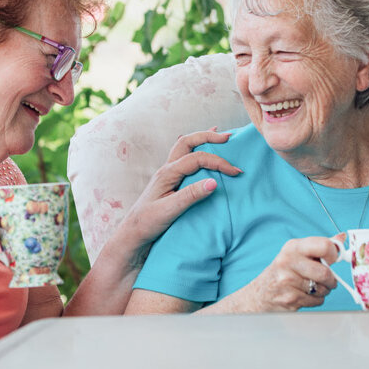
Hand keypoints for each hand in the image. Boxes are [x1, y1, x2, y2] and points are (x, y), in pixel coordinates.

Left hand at [117, 128, 241, 263]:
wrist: (132, 233)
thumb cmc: (148, 223)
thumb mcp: (170, 211)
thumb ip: (191, 195)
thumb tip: (214, 182)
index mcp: (167, 173)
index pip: (197, 158)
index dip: (218, 162)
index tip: (235, 172)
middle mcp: (167, 169)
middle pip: (187, 142)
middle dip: (208, 136)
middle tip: (228, 137)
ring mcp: (167, 174)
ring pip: (185, 148)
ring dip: (201, 140)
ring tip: (219, 135)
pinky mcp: (170, 182)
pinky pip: (184, 159)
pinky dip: (196, 151)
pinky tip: (203, 151)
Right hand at [239, 235, 340, 310]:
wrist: (261, 294)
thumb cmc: (284, 271)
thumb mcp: (297, 253)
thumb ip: (319, 246)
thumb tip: (341, 237)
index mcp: (293, 247)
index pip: (324, 246)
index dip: (334, 254)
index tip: (331, 259)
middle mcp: (288, 262)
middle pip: (325, 273)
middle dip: (331, 280)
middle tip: (327, 279)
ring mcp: (287, 281)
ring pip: (323, 289)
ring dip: (323, 291)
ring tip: (311, 287)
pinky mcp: (290, 299)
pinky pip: (316, 301)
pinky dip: (315, 300)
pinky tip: (304, 295)